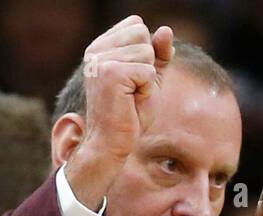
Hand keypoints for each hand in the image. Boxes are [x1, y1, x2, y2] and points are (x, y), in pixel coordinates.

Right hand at [81, 15, 173, 162]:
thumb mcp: (149, 79)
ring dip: (147, 78)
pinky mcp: (110, 72)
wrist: (112, 144)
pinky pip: (147, 71)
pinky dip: (146, 89)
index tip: (132, 78)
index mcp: (100, 46)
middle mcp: (96, 49)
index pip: (137, 25)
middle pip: (143, 34)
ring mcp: (101, 59)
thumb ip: (158, 54)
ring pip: (147, 51)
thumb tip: (166, 30)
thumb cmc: (130, 115)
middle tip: (132, 89)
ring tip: (130, 96)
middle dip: (147, 63)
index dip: (146, 53)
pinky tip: (130, 102)